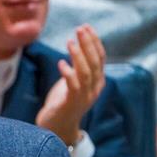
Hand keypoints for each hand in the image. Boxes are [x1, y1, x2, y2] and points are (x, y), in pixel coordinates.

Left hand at [35, 24, 105, 145]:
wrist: (56, 129)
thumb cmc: (62, 103)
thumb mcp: (72, 82)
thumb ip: (77, 68)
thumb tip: (75, 47)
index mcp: (97, 82)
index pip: (101, 58)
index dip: (95, 42)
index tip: (87, 27)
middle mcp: (94, 89)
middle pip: (96, 63)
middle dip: (88, 44)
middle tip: (80, 29)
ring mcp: (85, 97)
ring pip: (86, 73)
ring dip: (79, 56)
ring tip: (70, 42)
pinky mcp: (72, 103)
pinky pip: (74, 87)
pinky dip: (69, 74)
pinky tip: (61, 64)